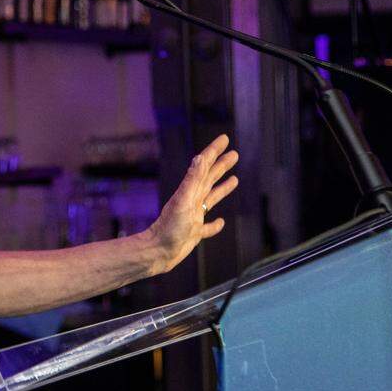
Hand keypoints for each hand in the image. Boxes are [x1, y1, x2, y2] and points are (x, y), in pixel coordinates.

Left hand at [146, 134, 238, 272]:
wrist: (157, 252)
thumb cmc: (169, 228)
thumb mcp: (183, 201)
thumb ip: (192, 179)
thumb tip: (200, 157)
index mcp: (190, 191)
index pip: (204, 166)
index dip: (214, 151)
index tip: (224, 138)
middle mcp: (192, 201)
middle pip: (210, 178)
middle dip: (221, 165)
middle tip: (234, 154)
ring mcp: (193, 216)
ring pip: (211, 198)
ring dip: (222, 188)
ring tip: (234, 179)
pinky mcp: (194, 233)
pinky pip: (208, 226)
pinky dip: (215, 224)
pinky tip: (221, 223)